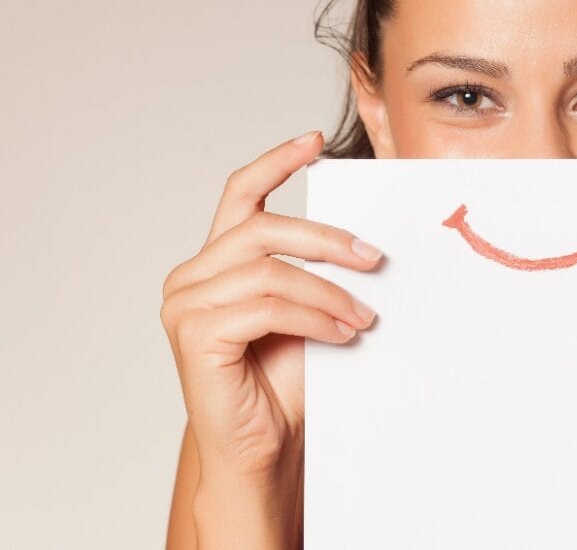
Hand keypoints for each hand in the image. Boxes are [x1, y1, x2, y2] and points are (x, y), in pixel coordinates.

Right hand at [160, 130, 382, 544]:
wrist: (265, 449)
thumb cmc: (285, 384)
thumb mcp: (308, 313)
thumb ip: (317, 273)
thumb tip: (368, 241)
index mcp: (218, 261)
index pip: (241, 193)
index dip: (276, 161)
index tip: (314, 141)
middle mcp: (192, 275)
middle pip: (264, 227)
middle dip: (328, 239)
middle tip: (375, 259)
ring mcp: (186, 304)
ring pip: (270, 270)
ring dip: (329, 291)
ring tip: (364, 316)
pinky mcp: (195, 335)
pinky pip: (266, 307)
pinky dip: (314, 317)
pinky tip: (343, 333)